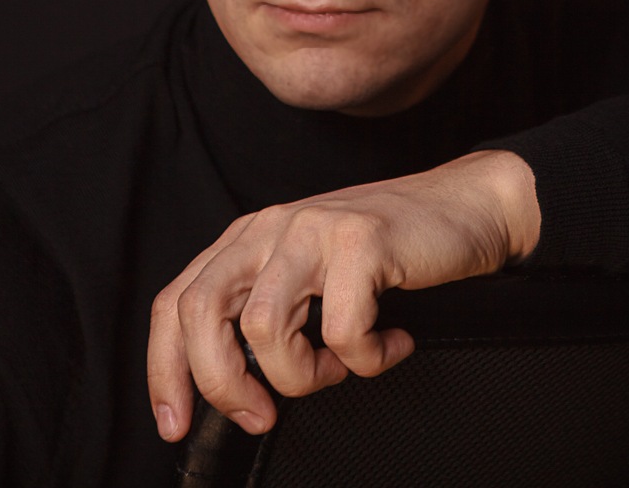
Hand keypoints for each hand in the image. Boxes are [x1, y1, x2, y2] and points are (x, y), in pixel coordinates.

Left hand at [147, 148, 539, 440]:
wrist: (464, 206)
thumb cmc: (390, 250)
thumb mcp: (311, 274)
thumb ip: (268, 310)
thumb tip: (234, 392)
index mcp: (250, 238)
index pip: (177, 302)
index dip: (164, 368)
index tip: (175, 423)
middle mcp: (272, 228)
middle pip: (202, 312)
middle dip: (221, 384)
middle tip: (260, 415)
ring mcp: (314, 229)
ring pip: (263, 327)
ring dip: (301, 375)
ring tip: (340, 369)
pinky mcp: (361, 240)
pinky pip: (342, 331)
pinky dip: (367, 360)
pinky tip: (391, 344)